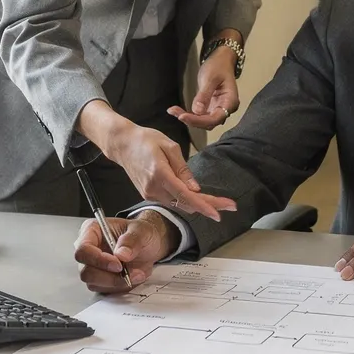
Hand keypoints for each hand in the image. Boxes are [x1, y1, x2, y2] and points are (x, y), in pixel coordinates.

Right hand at [74, 211, 180, 293]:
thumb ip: (131, 240)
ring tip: (137, 273)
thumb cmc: (141, 233)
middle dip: (109, 276)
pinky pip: (105, 290)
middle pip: (86, 271)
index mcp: (92, 231)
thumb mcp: (142, 231)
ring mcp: (93, 267)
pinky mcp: (100, 280)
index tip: (118, 265)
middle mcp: (89, 250)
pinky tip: (133, 277)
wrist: (149, 245)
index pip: (83, 251)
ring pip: (94, 283)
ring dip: (117, 282)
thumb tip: (121, 254)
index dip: (98, 260)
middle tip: (129, 272)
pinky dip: (121, 287)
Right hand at [78, 100, 236, 219]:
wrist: (122, 144)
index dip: (204, 206)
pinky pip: (172, 200)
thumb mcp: (169, 147)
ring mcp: (150, 194)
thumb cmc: (145, 140)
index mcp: (160, 174)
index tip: (218, 214)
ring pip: (180, 204)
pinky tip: (198, 196)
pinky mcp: (149, 194)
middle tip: (230, 206)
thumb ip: (183, 169)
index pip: (185, 196)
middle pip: (186, 203)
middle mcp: (154, 189)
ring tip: (219, 201)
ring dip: (199, 203)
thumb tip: (196, 189)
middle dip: (209, 206)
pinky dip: (186, 199)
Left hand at [169, 45, 238, 130]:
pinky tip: (177, 111)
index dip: (199, 120)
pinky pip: (200, 115)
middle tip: (176, 113)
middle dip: (192, 120)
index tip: (183, 117)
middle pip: (209, 122)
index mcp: (230, 102)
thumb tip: (197, 111)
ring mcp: (218, 109)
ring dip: (189, 118)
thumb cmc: (218, 67)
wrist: (221, 61)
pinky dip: (189, 114)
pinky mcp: (211, 108)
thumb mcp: (210, 78)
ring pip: (203, 121)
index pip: (215, 118)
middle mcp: (226, 108)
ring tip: (173, 111)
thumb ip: (204, 95)